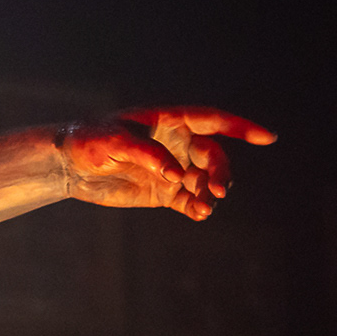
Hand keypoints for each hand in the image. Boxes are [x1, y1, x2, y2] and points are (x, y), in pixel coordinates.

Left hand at [60, 107, 274, 219]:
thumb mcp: (115, 141)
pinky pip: (189, 200)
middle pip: (213, 156)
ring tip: (205, 205)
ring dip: (210, 192)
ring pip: (204, 180)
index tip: (268, 138)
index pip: (213, 121)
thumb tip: (178, 174)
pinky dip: (198, 207)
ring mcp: (172, 169)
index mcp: (169, 121)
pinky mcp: (163, 192)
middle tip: (217, 190)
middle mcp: (176, 144)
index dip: (242, 128)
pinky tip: (200, 214)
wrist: (69, 164)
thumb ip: (149, 155)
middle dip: (220, 171)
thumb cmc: (90, 141)